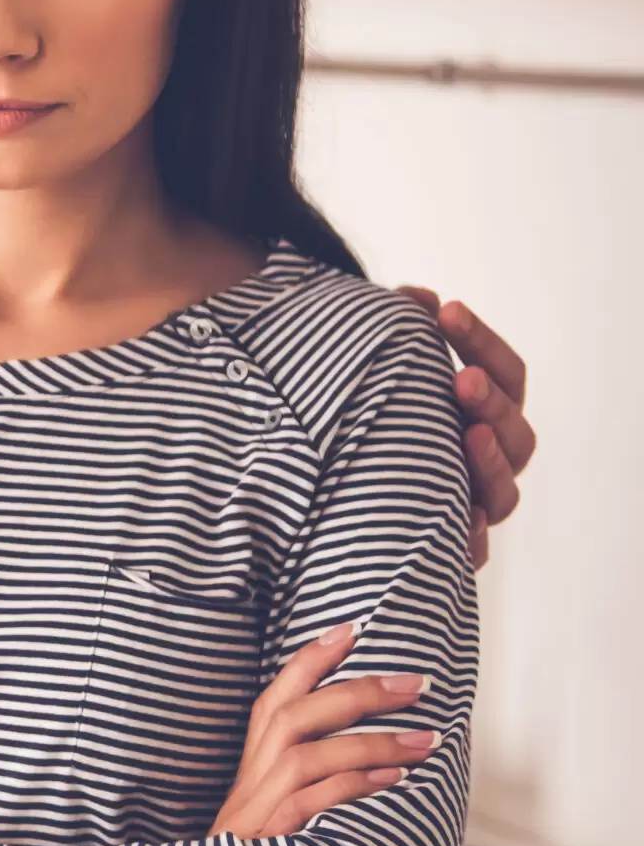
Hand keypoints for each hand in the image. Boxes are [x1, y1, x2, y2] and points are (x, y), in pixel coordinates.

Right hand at [211, 621, 437, 838]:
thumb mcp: (269, 815)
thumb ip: (304, 783)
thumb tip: (368, 757)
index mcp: (251, 766)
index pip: (275, 697)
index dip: (309, 660)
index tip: (351, 629)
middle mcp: (251, 778)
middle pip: (295, 713)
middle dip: (356, 690)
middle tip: (413, 682)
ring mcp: (259, 808)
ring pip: (310, 752)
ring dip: (371, 740)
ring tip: (426, 738)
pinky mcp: (271, 838)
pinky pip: (316, 800)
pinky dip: (357, 784)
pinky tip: (396, 779)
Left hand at [397, 289, 535, 569]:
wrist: (329, 478)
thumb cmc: (372, 408)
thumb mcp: (378, 368)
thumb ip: (398, 328)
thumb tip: (416, 296)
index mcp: (486, 409)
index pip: (506, 373)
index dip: (482, 342)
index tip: (446, 311)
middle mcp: (489, 456)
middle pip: (516, 432)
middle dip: (492, 402)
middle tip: (461, 379)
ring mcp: (474, 501)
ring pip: (502, 492)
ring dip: (490, 461)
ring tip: (470, 435)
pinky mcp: (447, 542)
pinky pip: (471, 550)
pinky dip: (471, 539)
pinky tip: (462, 519)